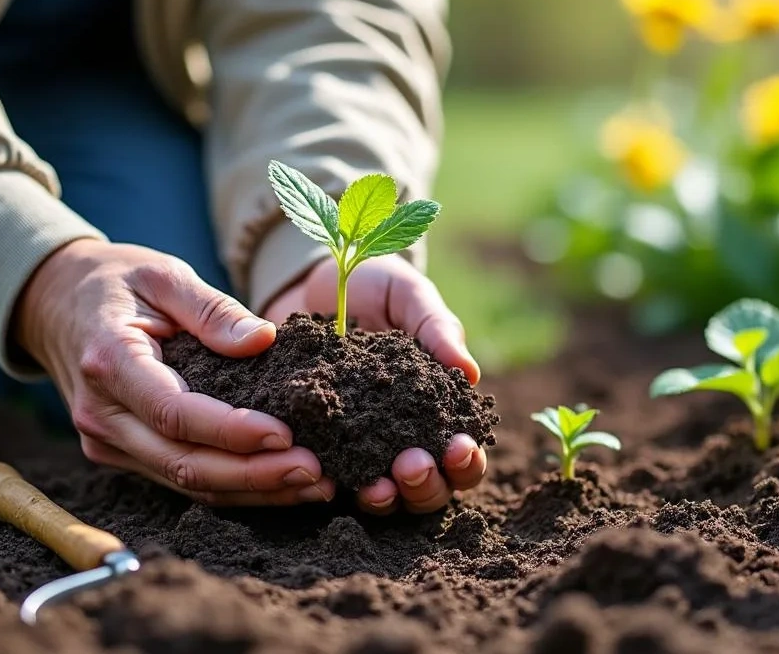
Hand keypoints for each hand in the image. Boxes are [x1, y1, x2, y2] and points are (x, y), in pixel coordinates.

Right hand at [15, 239, 334, 505]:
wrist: (52, 303)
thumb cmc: (115, 282)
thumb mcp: (164, 274)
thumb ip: (214, 309)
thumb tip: (263, 340)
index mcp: (110, 362)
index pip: (174, 413)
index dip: (231, 432)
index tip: (285, 434)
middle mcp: (102, 414)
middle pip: (182, 463)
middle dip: (254, 475)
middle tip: (315, 472)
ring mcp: (106, 441)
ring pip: (185, 482)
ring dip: (252, 490)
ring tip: (314, 486)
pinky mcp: (121, 454)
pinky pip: (181, 479)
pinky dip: (233, 486)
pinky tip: (281, 484)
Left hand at [264, 255, 487, 513]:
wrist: (308, 280)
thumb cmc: (373, 285)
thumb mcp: (407, 294)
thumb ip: (436, 328)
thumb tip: (470, 374)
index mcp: (435, 408)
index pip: (462, 454)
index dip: (466, 461)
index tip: (457, 446)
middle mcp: (401, 437)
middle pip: (428, 489)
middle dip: (427, 486)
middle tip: (412, 465)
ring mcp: (358, 447)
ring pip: (384, 497)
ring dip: (386, 499)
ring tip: (377, 486)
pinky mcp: (316, 446)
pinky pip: (328, 478)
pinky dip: (332, 485)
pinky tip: (327, 477)